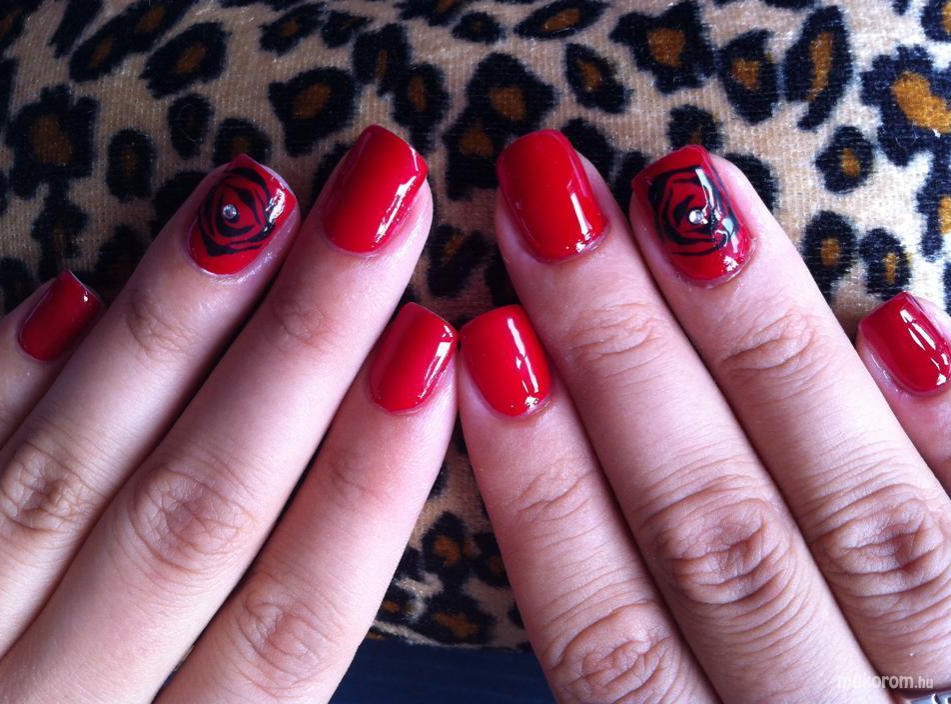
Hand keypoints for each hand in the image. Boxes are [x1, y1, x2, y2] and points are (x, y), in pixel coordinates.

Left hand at [0, 125, 456, 702]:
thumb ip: (262, 687)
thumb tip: (347, 534)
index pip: (291, 624)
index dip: (373, 482)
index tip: (442, 348)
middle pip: (197, 516)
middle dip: (304, 348)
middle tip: (379, 201)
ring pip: (66, 478)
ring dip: (174, 330)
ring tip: (257, 200)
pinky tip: (63, 299)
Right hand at [458, 131, 950, 701]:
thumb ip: (622, 671)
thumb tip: (538, 478)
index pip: (605, 634)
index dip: (536, 489)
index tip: (476, 345)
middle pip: (717, 543)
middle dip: (622, 363)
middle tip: (553, 206)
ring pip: (864, 520)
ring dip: (766, 353)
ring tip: (689, 206)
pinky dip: (949, 427)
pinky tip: (900, 316)